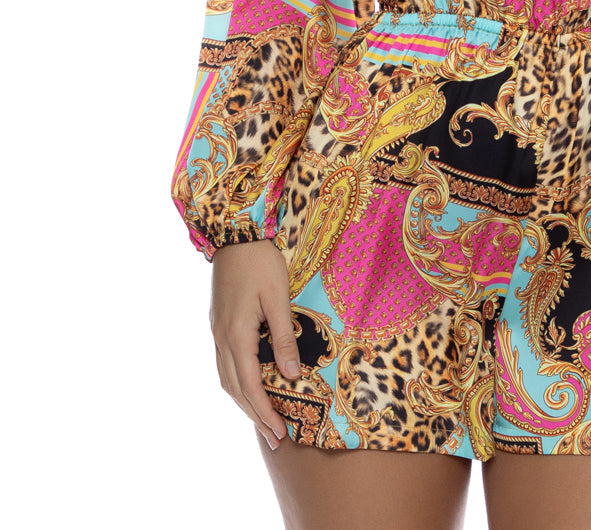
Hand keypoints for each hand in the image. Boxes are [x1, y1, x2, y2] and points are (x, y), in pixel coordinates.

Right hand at [210, 239, 301, 449]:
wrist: (235, 234)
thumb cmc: (261, 262)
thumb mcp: (279, 297)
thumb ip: (283, 336)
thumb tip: (291, 375)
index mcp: (236, 334)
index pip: (250, 385)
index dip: (265, 412)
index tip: (281, 433)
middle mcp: (221, 338)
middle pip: (235, 389)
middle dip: (254, 416)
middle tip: (275, 439)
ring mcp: (216, 331)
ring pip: (226, 378)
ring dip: (243, 402)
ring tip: (263, 421)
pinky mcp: (218, 323)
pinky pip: (224, 363)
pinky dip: (236, 382)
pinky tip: (248, 386)